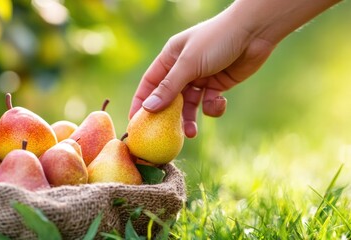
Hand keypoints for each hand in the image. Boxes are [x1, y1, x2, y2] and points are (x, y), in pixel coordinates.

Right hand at [129, 13, 275, 137]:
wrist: (253, 32)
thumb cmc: (216, 40)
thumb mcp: (188, 63)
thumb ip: (169, 88)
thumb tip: (148, 108)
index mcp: (170, 58)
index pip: (150, 83)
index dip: (141, 101)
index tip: (134, 121)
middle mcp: (183, 69)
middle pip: (169, 98)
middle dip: (168, 116)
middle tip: (164, 134)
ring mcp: (201, 78)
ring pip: (189, 105)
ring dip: (190, 118)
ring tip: (191, 133)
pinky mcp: (218, 86)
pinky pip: (209, 103)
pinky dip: (213, 107)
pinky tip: (220, 101)